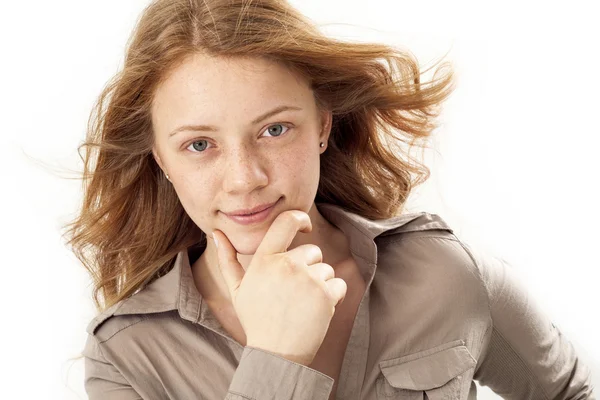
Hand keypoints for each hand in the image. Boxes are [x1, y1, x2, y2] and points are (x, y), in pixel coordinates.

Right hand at [212, 210, 346, 365]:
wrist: (276, 354)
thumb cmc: (256, 319)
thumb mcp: (237, 289)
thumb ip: (227, 259)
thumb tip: (216, 232)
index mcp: (264, 259)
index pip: (286, 222)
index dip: (300, 218)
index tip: (304, 227)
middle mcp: (286, 264)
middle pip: (312, 250)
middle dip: (308, 267)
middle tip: (294, 293)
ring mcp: (307, 279)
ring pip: (326, 269)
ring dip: (320, 284)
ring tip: (302, 305)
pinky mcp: (326, 294)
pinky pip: (338, 284)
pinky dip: (333, 297)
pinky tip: (315, 311)